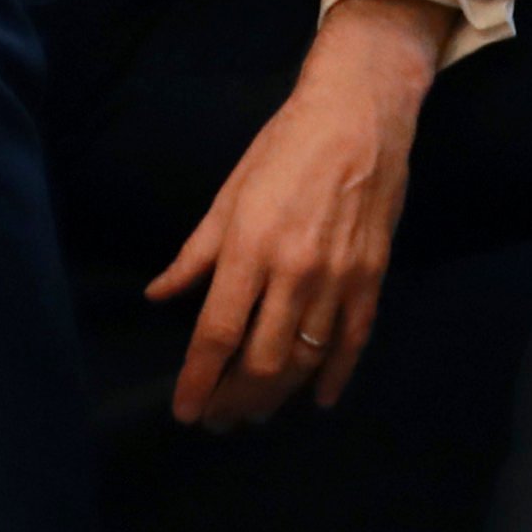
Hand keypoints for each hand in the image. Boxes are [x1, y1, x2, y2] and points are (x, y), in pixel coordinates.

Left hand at [143, 0, 443, 428]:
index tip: (185, 411)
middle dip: (233, 400)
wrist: (360, 113)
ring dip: (275, 396)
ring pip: (304, 359)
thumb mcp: (230, 193)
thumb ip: (195, 253)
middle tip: (217, 418)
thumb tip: (159, 295)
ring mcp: (338, 278)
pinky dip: (336, 377)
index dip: (197, 380)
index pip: (216, 334)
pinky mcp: (372, 276)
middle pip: (260, 361)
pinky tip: (318, 399)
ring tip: (253, 415)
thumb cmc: (284, 145)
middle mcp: (294, 272)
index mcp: (249, 248)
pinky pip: (353, 341)